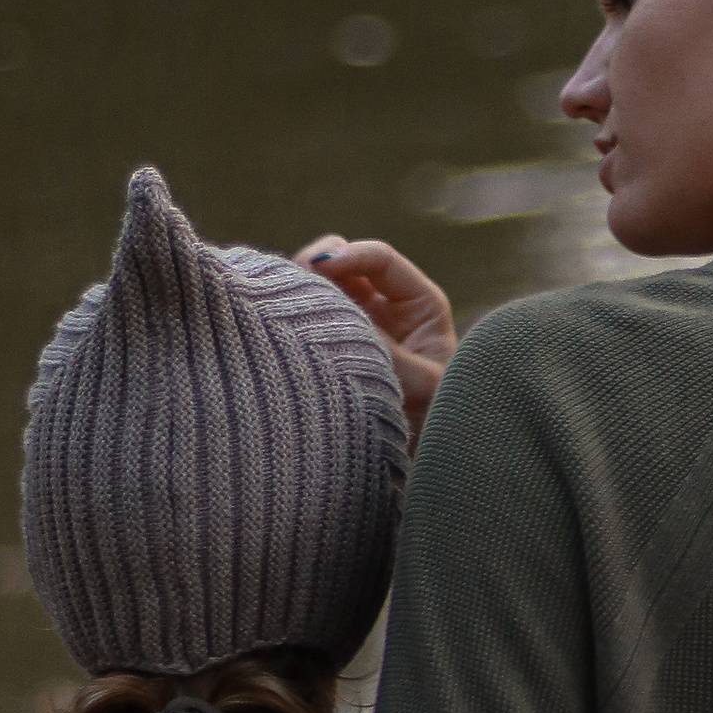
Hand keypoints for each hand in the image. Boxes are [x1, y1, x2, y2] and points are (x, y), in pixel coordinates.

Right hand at [295, 236, 457, 445]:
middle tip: (293, 278)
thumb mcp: (420, 384)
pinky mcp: (333, 345)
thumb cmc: (434, 419)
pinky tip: (277, 319)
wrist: (422, 456)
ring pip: (324, 286)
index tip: (319, 267)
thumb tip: (343, 321)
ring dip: (302, 286)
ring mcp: (359, 324)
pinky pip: (310, 317)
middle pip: (348, 263)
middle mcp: (388, 307)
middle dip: (319, 264)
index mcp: (420, 305)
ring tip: (282, 297)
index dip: (350, 255)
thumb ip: (386, 351)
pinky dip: (293, 312)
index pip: (381, 260)